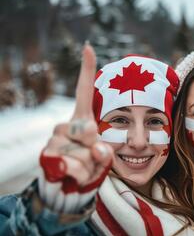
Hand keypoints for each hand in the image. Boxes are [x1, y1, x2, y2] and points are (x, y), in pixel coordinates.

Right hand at [39, 43, 112, 200]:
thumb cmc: (91, 166)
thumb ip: (104, 151)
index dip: (87, 70)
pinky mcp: (48, 156)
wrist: (71, 188)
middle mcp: (65, 125)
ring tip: (84, 168)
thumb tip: (97, 148)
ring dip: (90, 166)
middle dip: (98, 148)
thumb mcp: (103, 157)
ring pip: (83, 152)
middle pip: (88, 130)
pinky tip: (74, 175)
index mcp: (81, 119)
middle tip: (95, 157)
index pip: (83, 92)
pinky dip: (80, 174)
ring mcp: (54, 139)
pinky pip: (72, 166)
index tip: (89, 47)